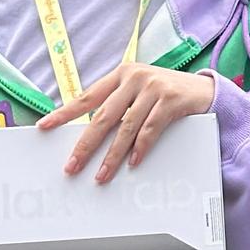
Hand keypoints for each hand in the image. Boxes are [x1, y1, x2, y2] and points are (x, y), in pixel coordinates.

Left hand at [40, 60, 211, 186]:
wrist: (205, 90)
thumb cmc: (167, 94)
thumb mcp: (139, 92)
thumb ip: (118, 104)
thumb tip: (91, 135)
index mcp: (120, 74)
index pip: (86, 97)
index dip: (64, 113)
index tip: (44, 126)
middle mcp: (134, 77)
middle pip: (102, 116)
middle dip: (85, 145)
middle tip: (72, 165)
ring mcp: (153, 87)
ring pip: (125, 127)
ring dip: (112, 155)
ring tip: (102, 174)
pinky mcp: (170, 100)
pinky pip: (149, 129)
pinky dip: (139, 148)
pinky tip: (132, 163)